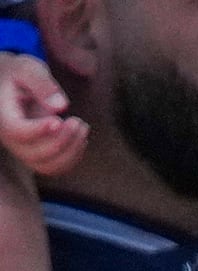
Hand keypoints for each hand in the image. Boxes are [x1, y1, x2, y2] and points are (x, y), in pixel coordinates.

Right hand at [0, 55, 85, 179]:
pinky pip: (55, 168)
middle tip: (78, 121)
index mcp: (2, 115)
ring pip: (46, 166)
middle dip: (61, 141)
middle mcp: (9, 137)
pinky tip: (80, 138)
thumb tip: (61, 106)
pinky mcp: (36, 154)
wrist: (12, 84)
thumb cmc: (20, 74)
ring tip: (82, 128)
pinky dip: (72, 157)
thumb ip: (42, 84)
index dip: (39, 130)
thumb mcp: (28, 69)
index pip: (17, 131)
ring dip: (70, 152)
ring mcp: (22, 149)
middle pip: (34, 154)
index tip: (59, 120)